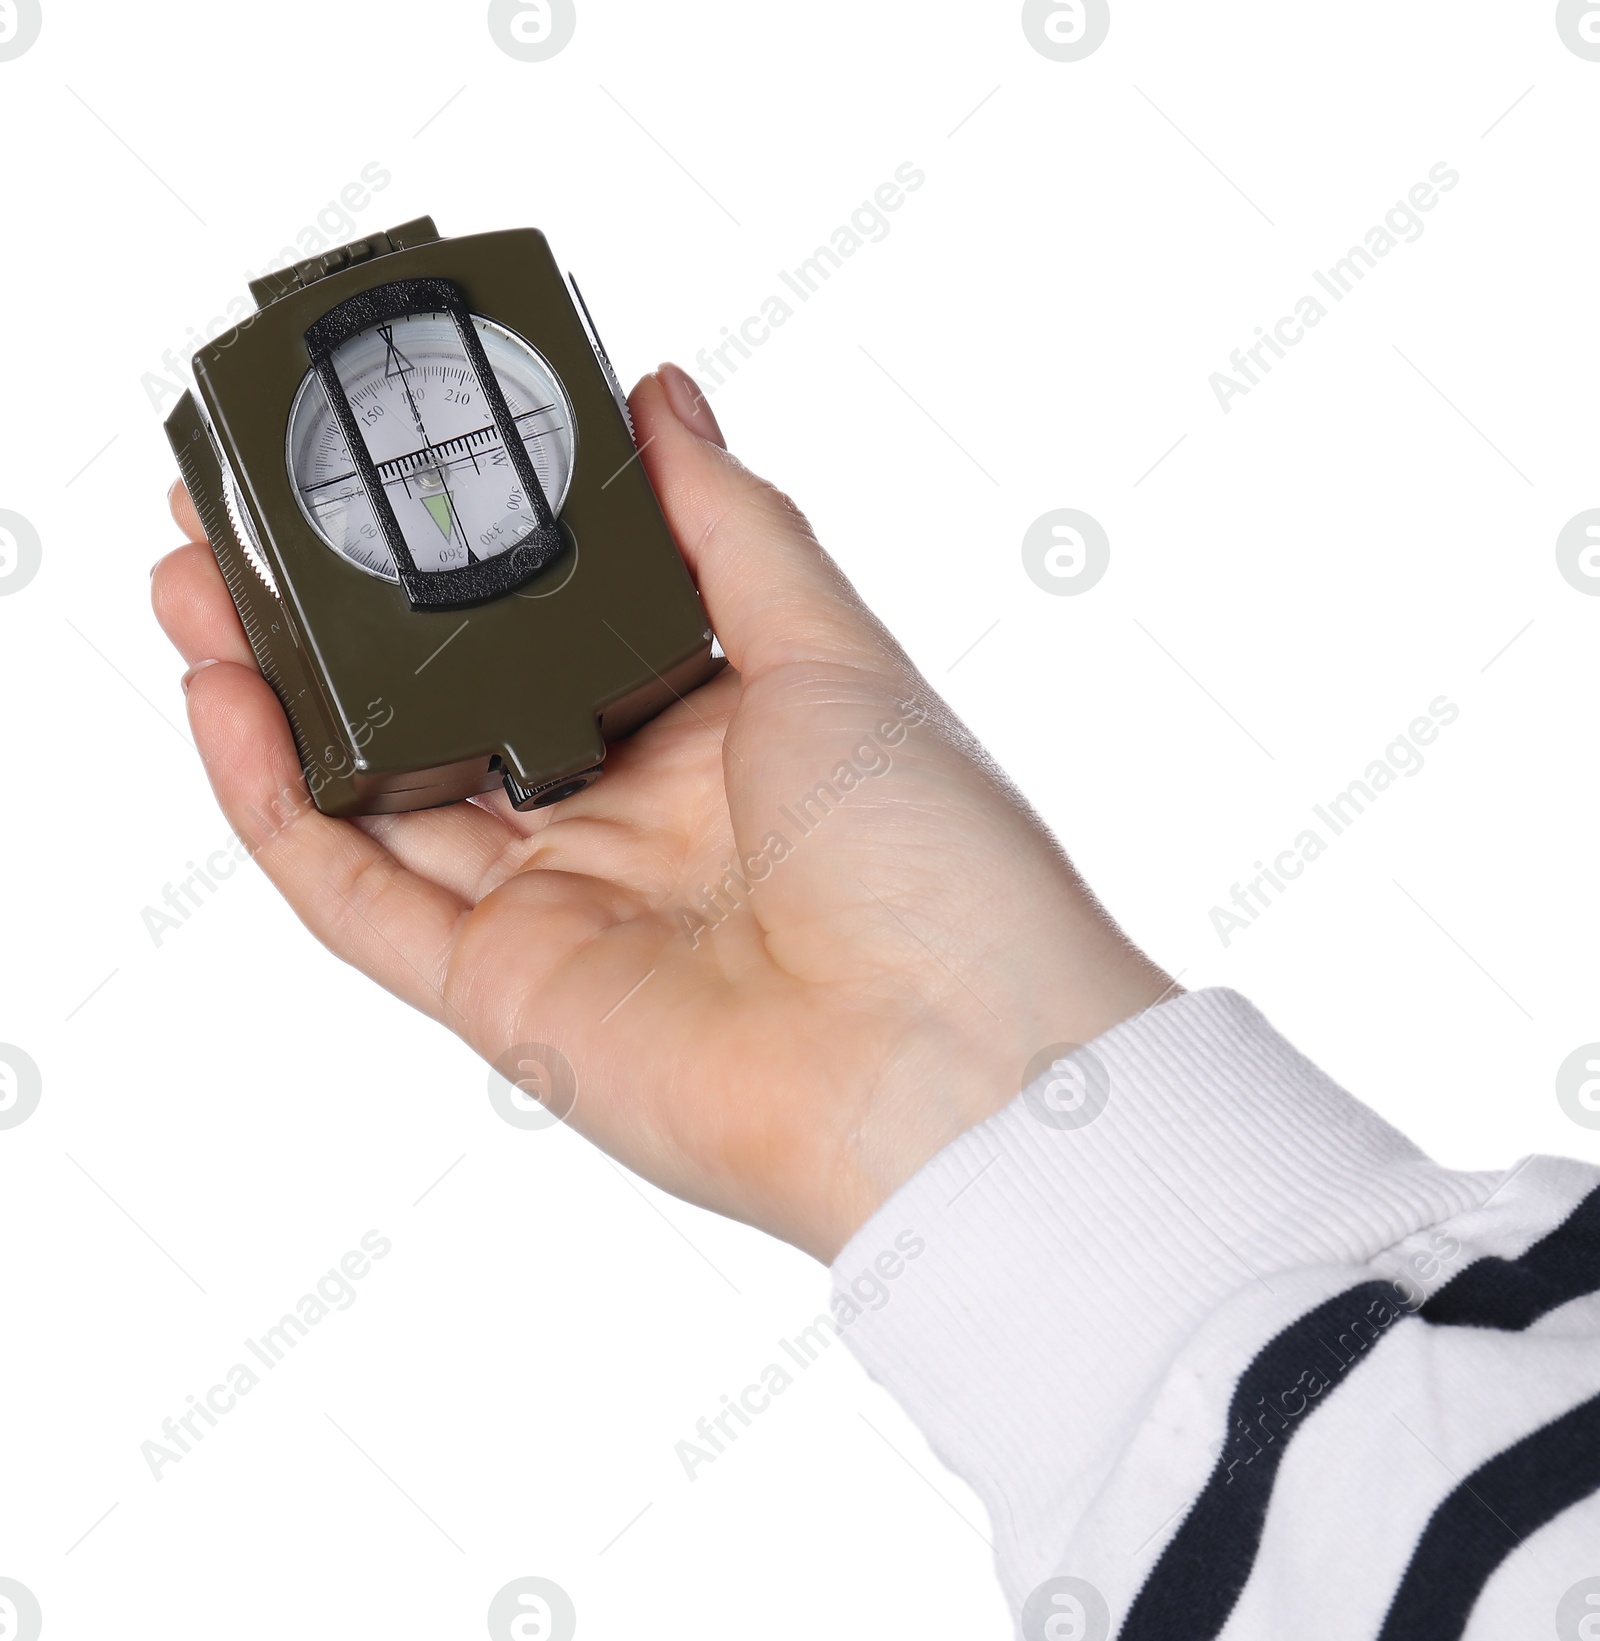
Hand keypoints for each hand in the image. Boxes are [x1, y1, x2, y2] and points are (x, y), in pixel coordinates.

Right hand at [152, 364, 1173, 1261]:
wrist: (952, 1070)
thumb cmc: (934, 858)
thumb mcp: (834, 650)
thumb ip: (730, 526)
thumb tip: (664, 395)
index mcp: (709, 734)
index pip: (551, 631)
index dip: (459, 558)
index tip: (381, 466)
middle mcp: (626, 821)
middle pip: (443, 708)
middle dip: (337, 619)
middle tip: (245, 518)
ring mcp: (559, 911)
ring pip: (380, 795)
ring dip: (281, 696)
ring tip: (197, 583)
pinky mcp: (503, 999)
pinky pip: (359, 899)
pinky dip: (279, 809)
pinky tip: (227, 703)